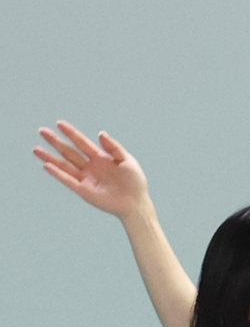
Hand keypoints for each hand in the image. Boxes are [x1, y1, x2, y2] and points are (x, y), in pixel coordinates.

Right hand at [35, 122, 150, 221]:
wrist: (136, 203)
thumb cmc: (135, 182)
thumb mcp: (127, 160)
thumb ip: (114, 147)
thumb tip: (100, 133)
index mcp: (101, 158)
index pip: (83, 142)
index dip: (72, 133)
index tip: (59, 123)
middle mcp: (91, 167)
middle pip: (69, 151)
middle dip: (56, 141)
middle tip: (42, 131)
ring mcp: (86, 178)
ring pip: (64, 165)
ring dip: (50, 157)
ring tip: (36, 149)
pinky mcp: (84, 190)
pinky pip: (68, 180)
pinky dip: (58, 173)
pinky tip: (47, 166)